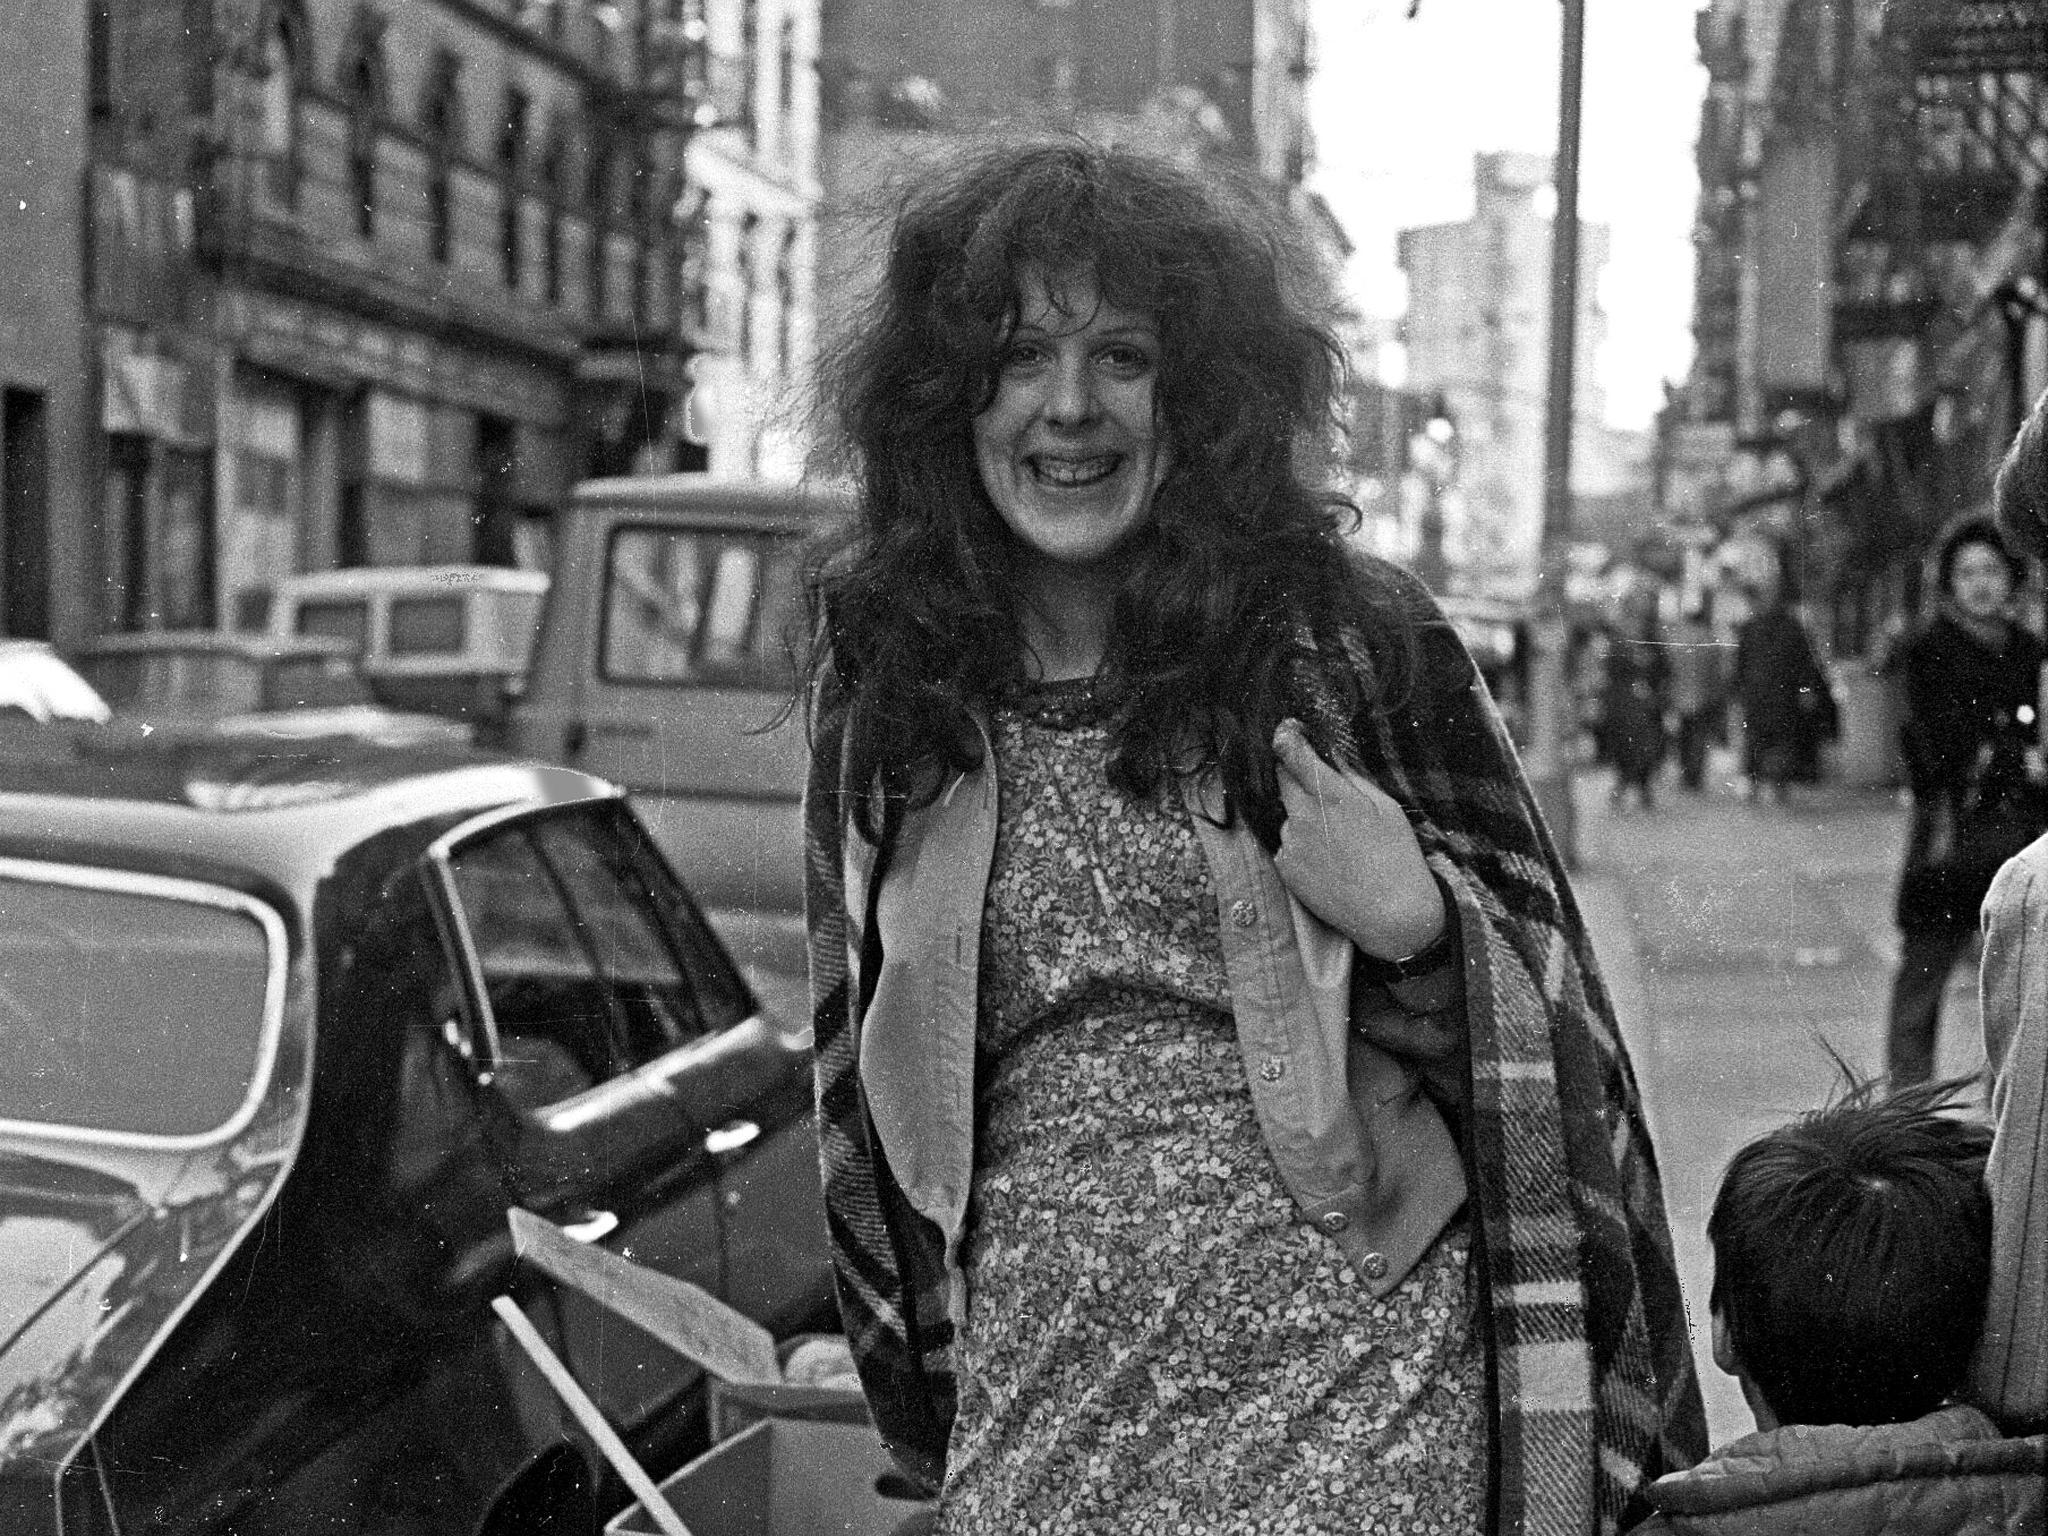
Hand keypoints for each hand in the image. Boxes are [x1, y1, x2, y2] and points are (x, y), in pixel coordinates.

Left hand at [1271, 719, 1444, 959]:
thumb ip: (1351, 778)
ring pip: (1288, 814)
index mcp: (1331, 795)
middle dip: (1295, 776)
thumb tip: (1328, 757)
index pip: (1292, 753)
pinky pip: (1286, 843)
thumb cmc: (1396, 856)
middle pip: (1282, 779)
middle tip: (1324, 792)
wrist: (1391, 914)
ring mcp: (1290, 842)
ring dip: (1302, 816)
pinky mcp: (1284, 867)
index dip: (1286, 736)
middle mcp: (1303, 816)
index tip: (1287, 729)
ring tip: (1338, 840)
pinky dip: (1301, 844)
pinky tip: (1329, 860)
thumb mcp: (1385, 807)